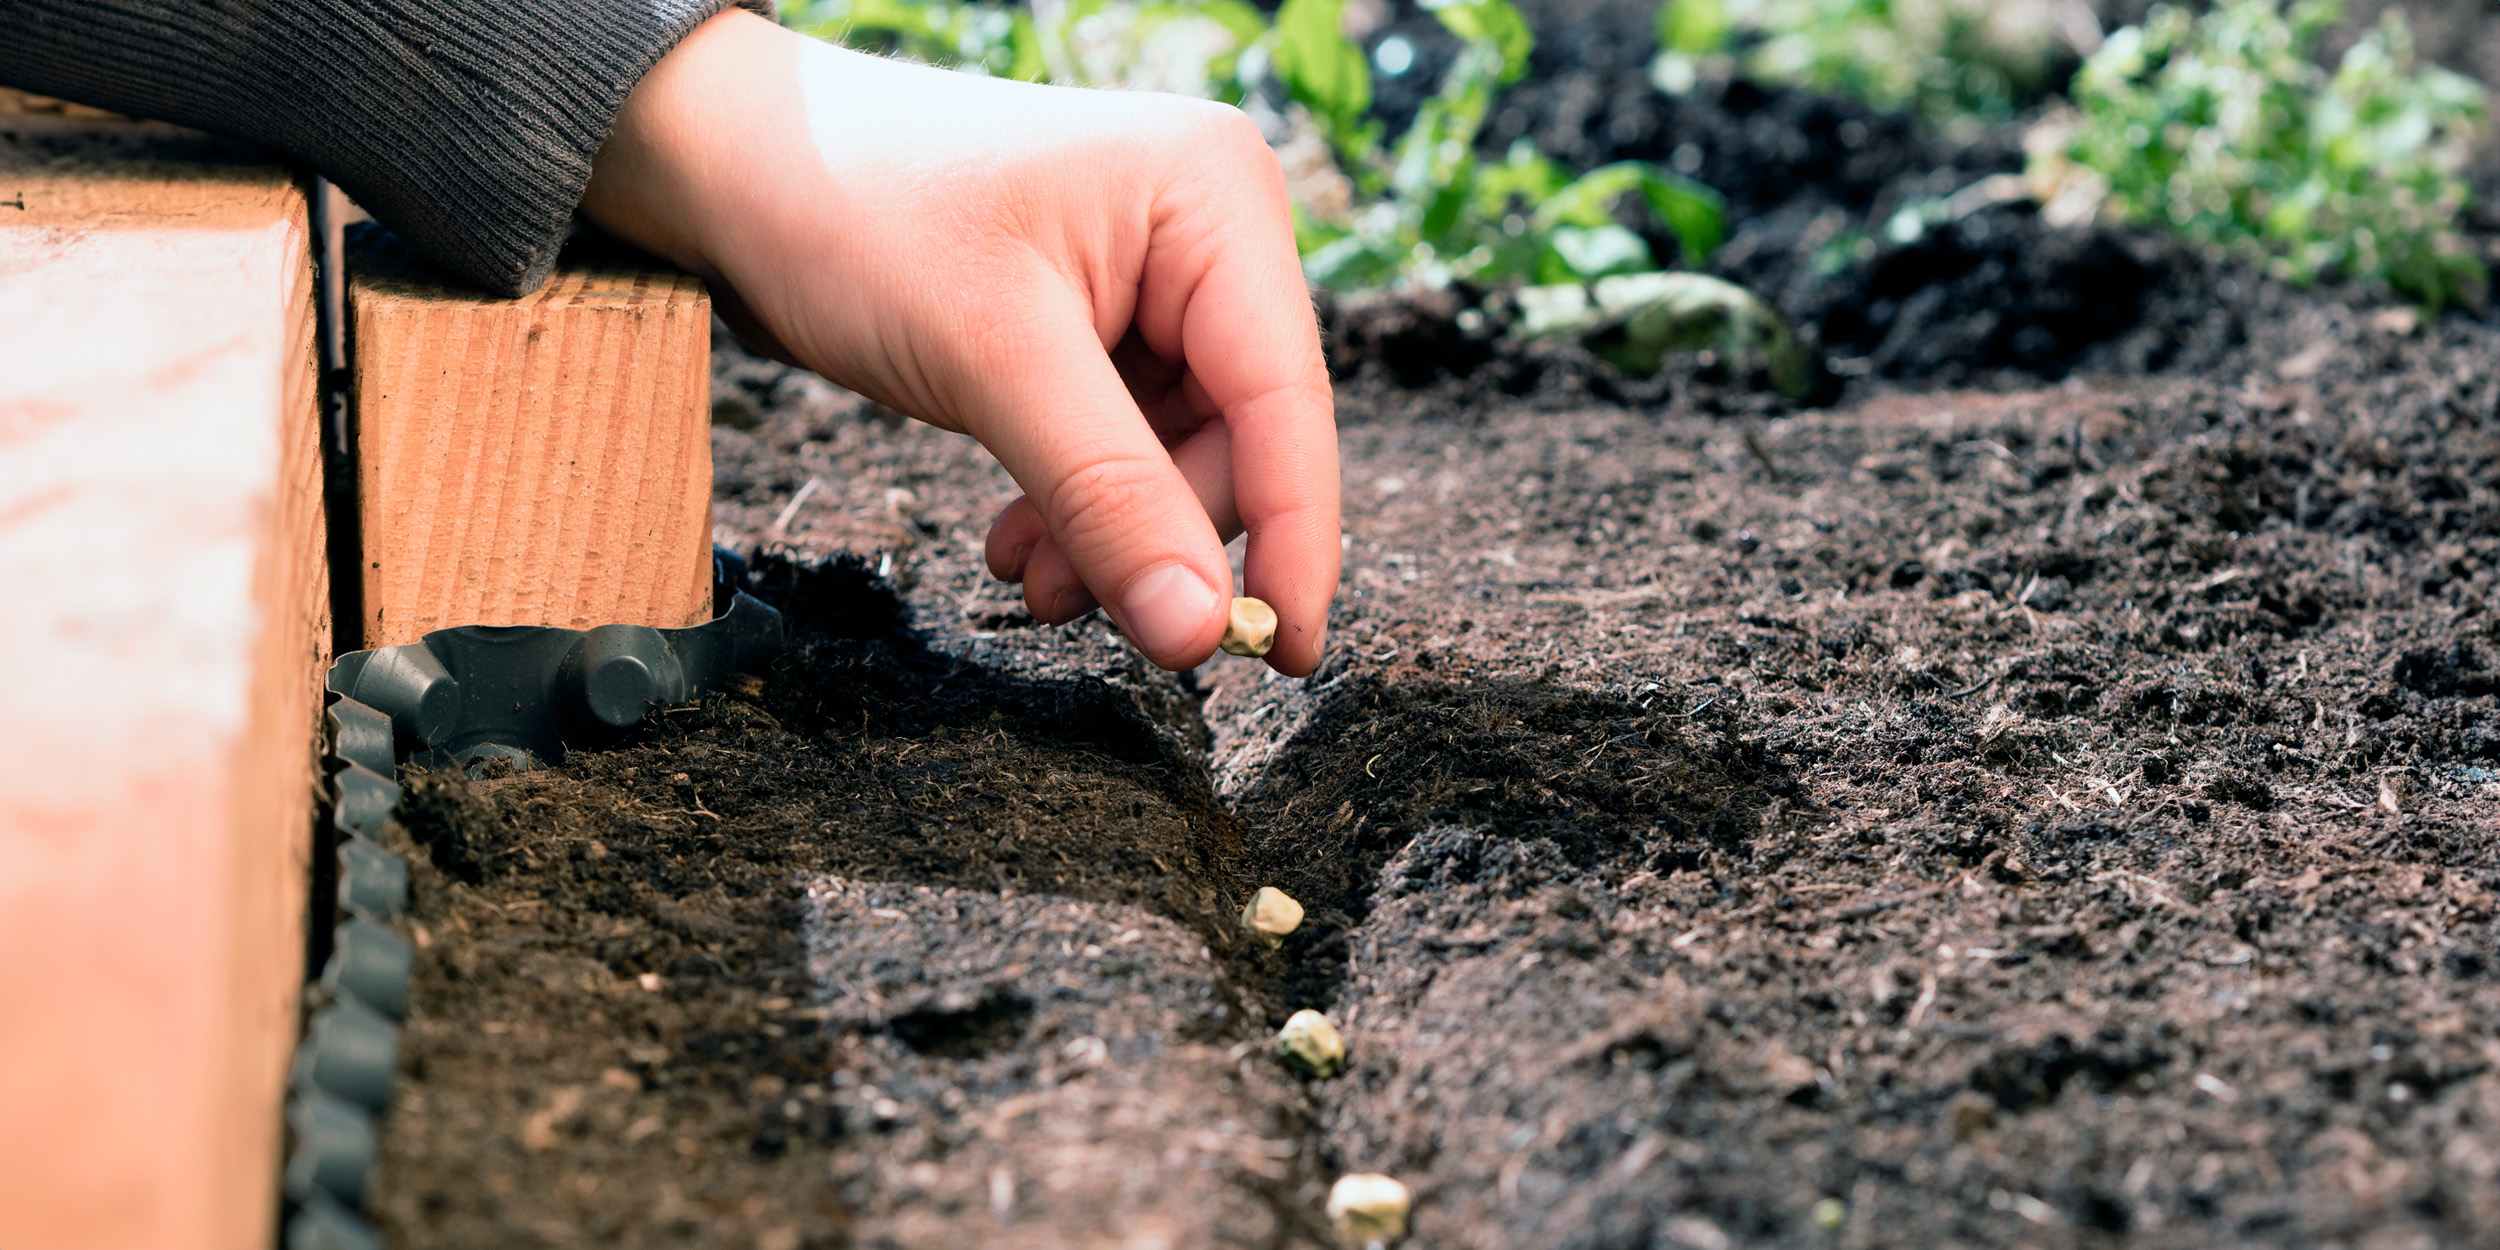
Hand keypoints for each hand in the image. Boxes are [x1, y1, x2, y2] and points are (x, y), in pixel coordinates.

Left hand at [581, 9, 1339, 674]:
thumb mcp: (992, 363)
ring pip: (1180, 457)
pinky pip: (1128, 444)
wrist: (740, 167)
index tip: (1285, 653)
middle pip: (1240, 438)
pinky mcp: (1108, 322)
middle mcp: (1209, 231)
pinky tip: (1021, 539)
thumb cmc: (856, 211)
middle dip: (1159, 537)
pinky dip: (1080, 505)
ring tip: (1025, 576)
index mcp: (1216, 198)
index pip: (1287, 397)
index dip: (1295, 536)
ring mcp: (1160, 279)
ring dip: (1109, 533)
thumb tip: (1200, 631)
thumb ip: (1109, 498)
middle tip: (1071, 604)